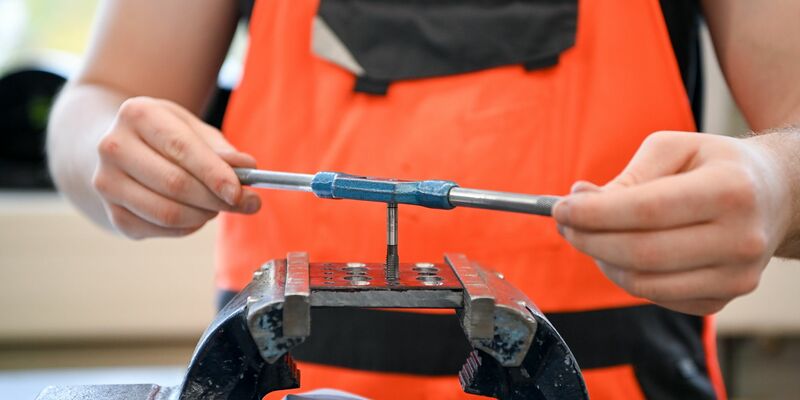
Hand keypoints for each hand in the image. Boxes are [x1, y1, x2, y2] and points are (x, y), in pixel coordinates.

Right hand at [92, 96, 260, 238]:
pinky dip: (188, 226)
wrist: (119, 149)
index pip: (180, 148)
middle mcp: (114, 147)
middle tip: (245, 203)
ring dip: (204, 215)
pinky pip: (160, 229)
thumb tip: (247, 167)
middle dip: (216, 199)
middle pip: (175, 183)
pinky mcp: (113, 214)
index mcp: (138, 115)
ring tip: (218, 206)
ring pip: (167, 213)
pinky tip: (195, 214)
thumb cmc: (165, 137)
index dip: (214, 173)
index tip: (239, 191)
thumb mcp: (193, 129)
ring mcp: (107, 183)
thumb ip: (221, 149)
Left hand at [553, 131, 791, 314]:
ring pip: (643, 283)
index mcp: (730, 190)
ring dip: (602, 261)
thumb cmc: (716, 166)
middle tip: (563, 224)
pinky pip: (656, 297)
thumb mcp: (676, 148)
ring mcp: (735, 277)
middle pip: (641, 253)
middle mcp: (740, 239)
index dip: (594, 214)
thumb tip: (580, 200)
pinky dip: (626, 276)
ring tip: (588, 236)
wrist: (775, 195)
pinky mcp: (723, 300)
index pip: (647, 210)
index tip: (559, 209)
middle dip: (588, 240)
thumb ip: (628, 176)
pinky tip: (619, 252)